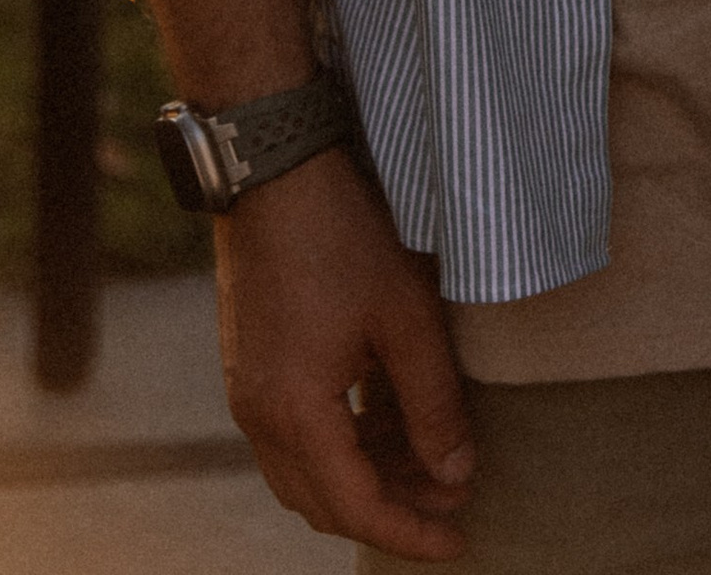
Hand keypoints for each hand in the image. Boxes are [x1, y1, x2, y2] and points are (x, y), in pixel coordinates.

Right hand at [216, 148, 475, 558]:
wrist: (273, 172)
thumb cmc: (342, 236)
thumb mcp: (404, 317)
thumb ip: (432, 402)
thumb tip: (455, 474)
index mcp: (294, 416)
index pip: (355, 508)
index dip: (409, 533)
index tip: (460, 542)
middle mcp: (259, 419)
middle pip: (327, 501)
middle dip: (394, 508)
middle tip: (456, 499)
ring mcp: (250, 393)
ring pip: (310, 471)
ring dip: (369, 476)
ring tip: (435, 462)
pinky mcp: (254, 367)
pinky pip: (299, 434)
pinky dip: (345, 442)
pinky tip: (391, 420)